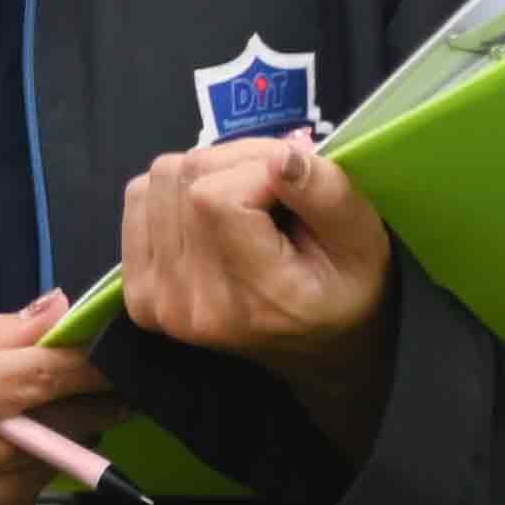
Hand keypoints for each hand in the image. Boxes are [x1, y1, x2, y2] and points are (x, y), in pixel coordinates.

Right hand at [0, 298, 112, 504]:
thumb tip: (50, 315)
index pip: (25, 383)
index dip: (84, 368)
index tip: (115, 355)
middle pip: (43, 438)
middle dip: (79, 410)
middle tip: (96, 389)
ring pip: (33, 484)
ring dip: (44, 453)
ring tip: (17, 428)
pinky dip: (10, 493)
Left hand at [121, 131, 397, 454]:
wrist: (316, 348)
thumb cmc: (345, 290)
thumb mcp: (365, 243)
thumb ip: (328, 195)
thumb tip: (281, 156)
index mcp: (256, 301)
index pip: (217, 196)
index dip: (257, 167)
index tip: (292, 184)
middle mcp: (195, 307)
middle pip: (186, 178)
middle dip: (235, 163)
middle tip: (275, 192)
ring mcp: (159, 303)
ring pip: (159, 179)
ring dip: (206, 173)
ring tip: (249, 207)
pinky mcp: (139, 292)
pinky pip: (139, 199)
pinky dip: (176, 191)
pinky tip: (215, 220)